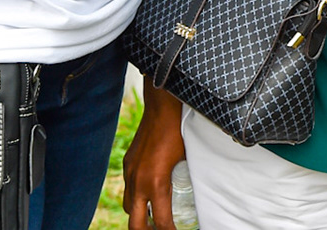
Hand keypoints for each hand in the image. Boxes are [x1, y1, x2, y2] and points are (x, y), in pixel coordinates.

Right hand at [123, 88, 186, 229]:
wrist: (161, 108)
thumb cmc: (179, 132)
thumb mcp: (188, 158)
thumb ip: (187, 178)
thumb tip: (199, 189)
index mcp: (156, 183)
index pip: (160, 221)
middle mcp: (139, 182)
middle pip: (135, 223)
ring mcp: (130, 173)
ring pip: (128, 207)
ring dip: (138, 217)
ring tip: (151, 222)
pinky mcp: (127, 164)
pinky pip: (128, 189)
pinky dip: (136, 198)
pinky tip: (146, 198)